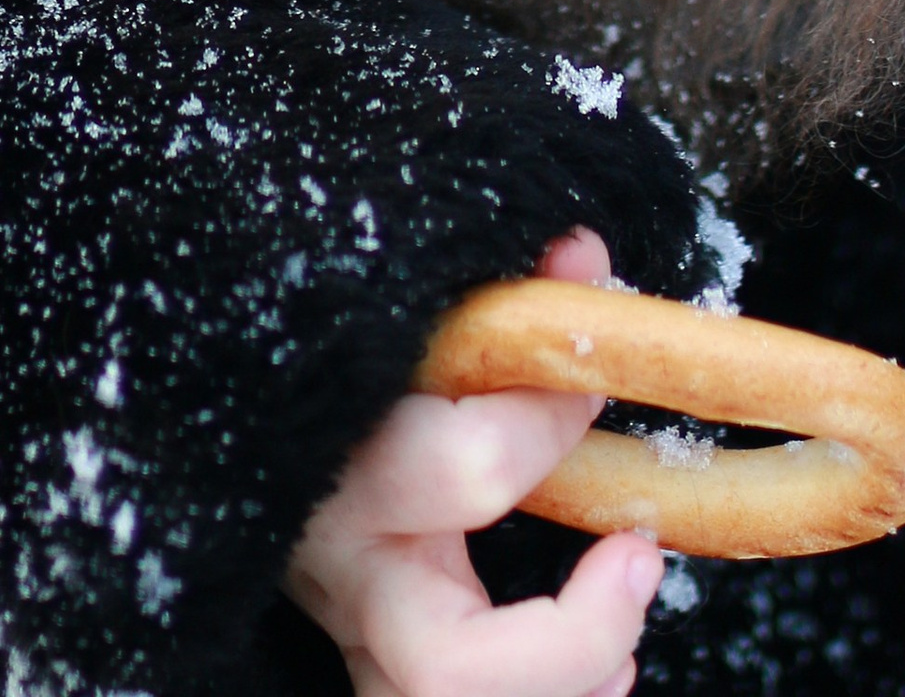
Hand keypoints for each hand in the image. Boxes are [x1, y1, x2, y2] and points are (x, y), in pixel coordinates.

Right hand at [285, 228, 663, 696]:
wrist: (266, 419)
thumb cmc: (355, 364)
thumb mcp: (418, 323)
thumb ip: (497, 296)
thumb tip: (583, 252)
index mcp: (349, 460)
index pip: (467, 466)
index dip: (555, 422)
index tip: (593, 385)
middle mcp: (348, 573)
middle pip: (446, 664)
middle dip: (569, 638)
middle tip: (638, 554)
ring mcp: (360, 638)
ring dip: (562, 690)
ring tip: (626, 637)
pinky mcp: (383, 669)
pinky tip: (602, 667)